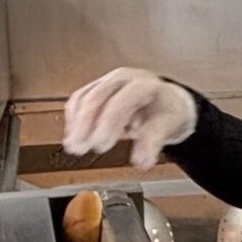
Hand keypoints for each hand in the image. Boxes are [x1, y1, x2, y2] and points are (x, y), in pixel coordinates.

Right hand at [62, 68, 197, 168]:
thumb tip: (141, 162)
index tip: (101, 147)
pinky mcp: (97, 87)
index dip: (107, 125)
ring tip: (73, 146)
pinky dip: (74, 119)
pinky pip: (80, 99)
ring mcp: (108, 81)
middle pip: (96, 97)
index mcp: (143, 85)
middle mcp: (123, 78)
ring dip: (75, 124)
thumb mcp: (168, 126)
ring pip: (84, 97)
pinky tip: (73, 136)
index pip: (119, 102)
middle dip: (85, 125)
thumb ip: (154, 143)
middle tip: (79, 148)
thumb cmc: (168, 112)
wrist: (168, 101)